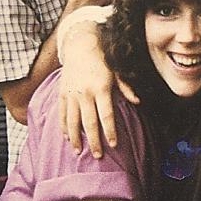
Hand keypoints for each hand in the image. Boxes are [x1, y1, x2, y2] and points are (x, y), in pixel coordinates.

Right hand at [58, 21, 138, 157]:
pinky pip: (62, 113)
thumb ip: (127, 88)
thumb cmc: (103, 59)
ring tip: (78, 152)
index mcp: (101, 88)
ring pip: (72, 121)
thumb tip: (138, 102)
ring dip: (75, 138)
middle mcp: (85, 93)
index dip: (110, 132)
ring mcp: (72, 94)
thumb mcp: (118, 71)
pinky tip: (66, 137)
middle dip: (94, 141)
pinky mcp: (62, 93)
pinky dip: (63, 126)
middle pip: (89, 123)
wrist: (80, 44)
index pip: (106, 116)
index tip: (113, 144)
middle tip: (97, 156)